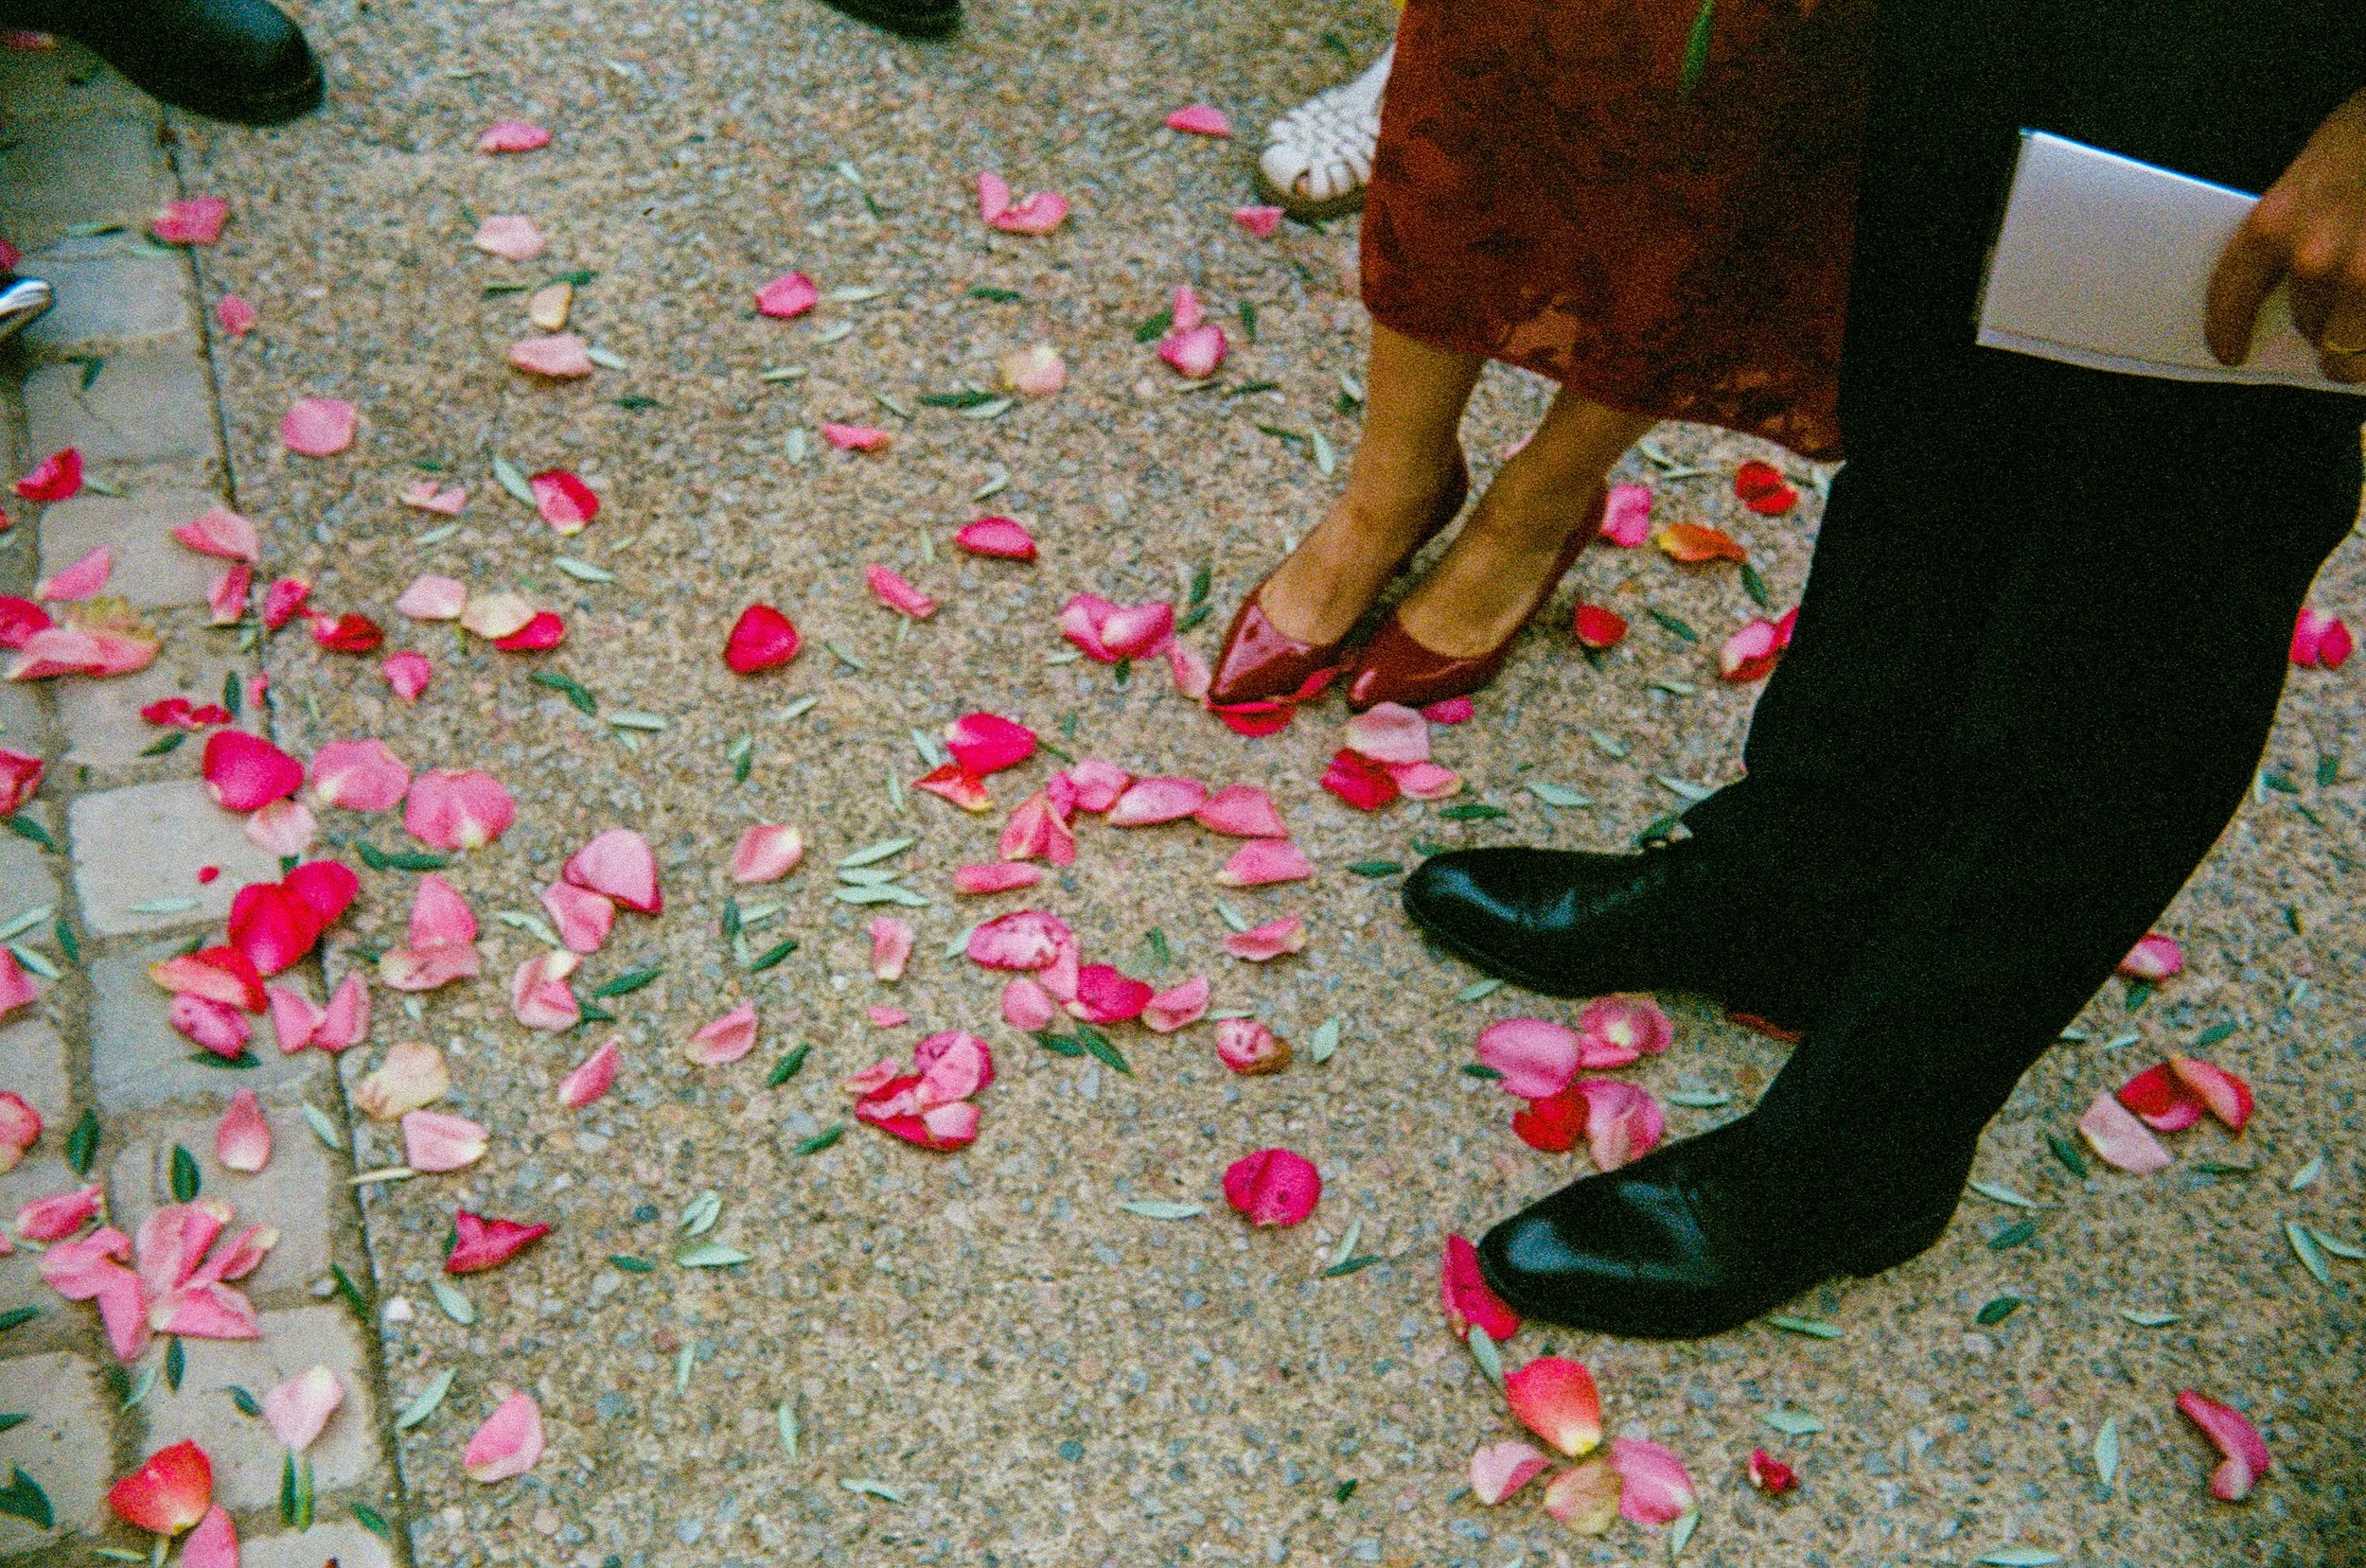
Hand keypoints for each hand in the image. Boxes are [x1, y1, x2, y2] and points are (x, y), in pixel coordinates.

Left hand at [2207, 89, 2365, 380]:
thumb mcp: (2322, 163)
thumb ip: (2299, 224)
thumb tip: (2291, 285)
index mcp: (2277, 223)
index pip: (2231, 295)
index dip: (2228, 329)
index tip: (2231, 351)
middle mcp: (2315, 258)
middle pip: (2306, 323)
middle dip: (2322, 323)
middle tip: (2338, 313)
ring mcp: (2364, 277)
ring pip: (2349, 345)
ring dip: (2358, 341)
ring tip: (2363, 327)